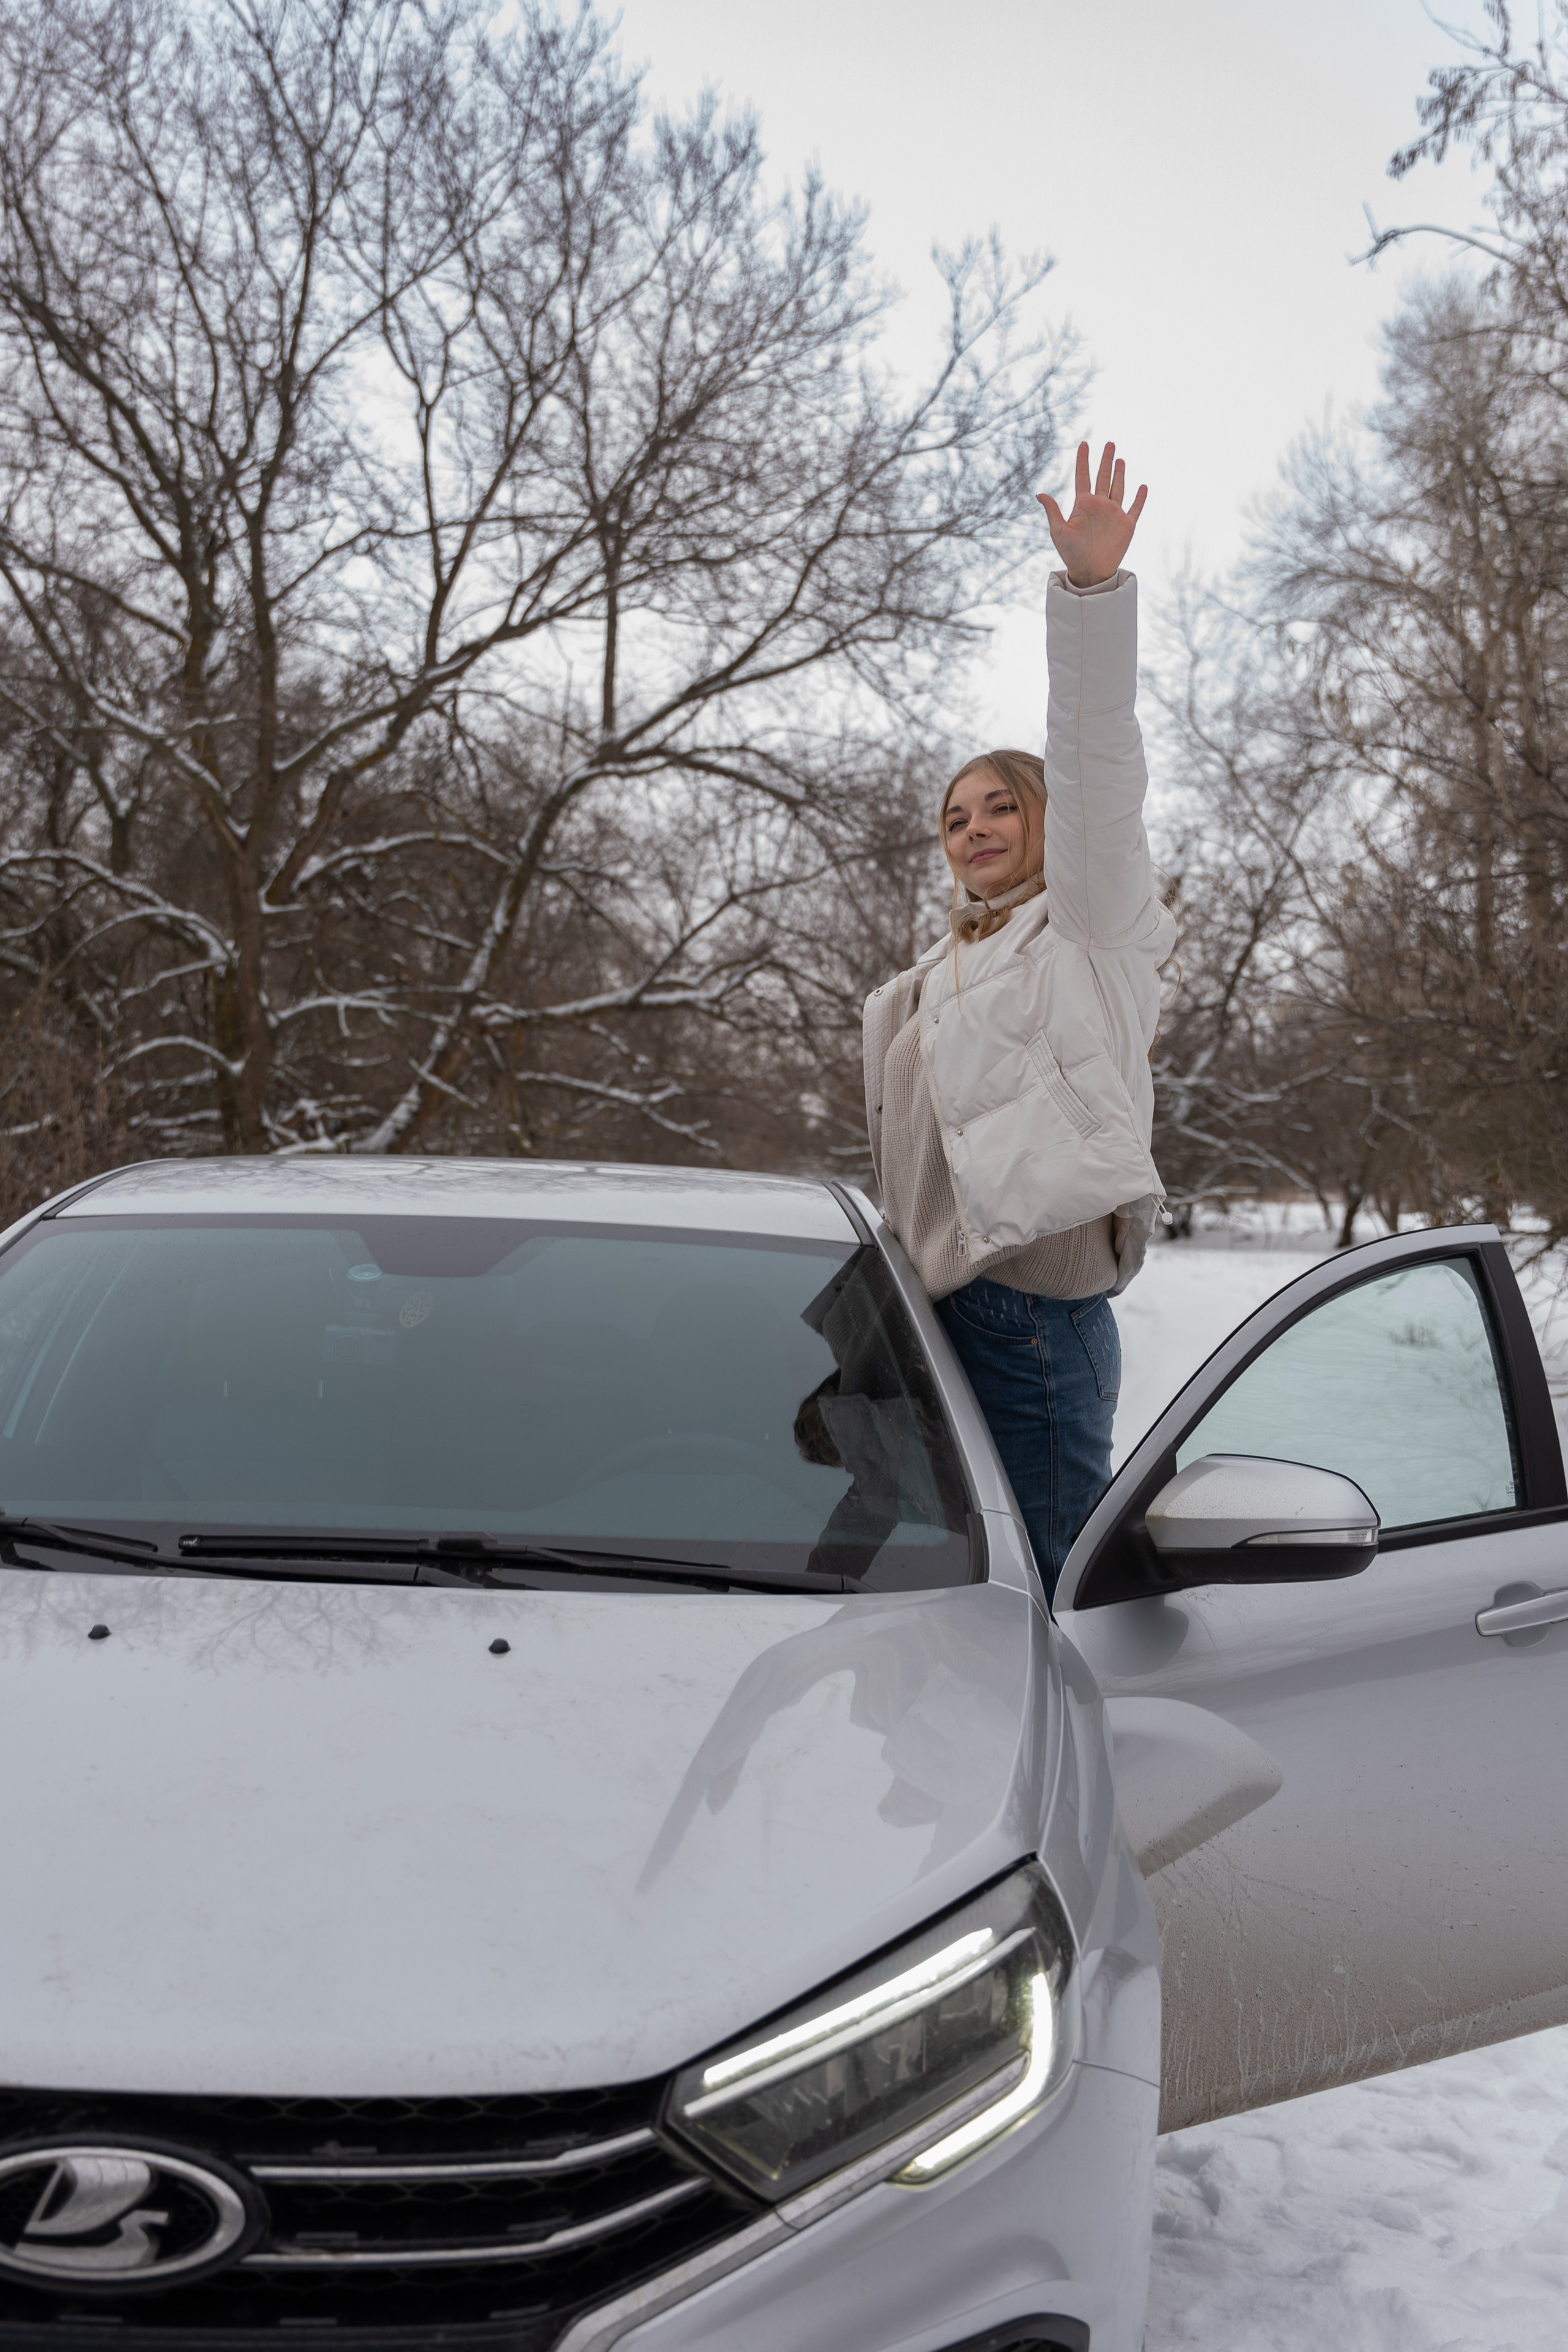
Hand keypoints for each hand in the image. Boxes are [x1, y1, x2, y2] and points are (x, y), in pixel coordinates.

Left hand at [1038, 441, 1147, 587]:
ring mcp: (1113, 514)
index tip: (1084, 444)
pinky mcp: (1126, 524)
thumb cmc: (1071, 553)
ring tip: (1120, 459)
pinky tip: (1142, 486)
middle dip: (1105, 460)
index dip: (1083, 460)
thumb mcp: (1059, 531)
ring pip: (1117, 488)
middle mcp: (1099, 506)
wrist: (1089, 571)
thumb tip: (1039, 493)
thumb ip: (1052, 511)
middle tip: (1109, 443)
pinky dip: (1140, 497)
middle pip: (1102, 477)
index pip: (1083, 476)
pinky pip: (1135, 508)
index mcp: (1083, 504)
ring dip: (1119, 473)